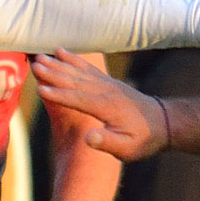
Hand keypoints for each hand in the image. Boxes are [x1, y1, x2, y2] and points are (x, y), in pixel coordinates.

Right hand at [33, 50, 165, 160]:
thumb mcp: (128, 148)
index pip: (80, 99)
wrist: (164, 122)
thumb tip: (89, 137)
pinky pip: (87, 68)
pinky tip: (61, 51)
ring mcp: (107, 84)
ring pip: (79, 72)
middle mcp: (106, 91)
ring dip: (58, 64)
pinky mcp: (107, 81)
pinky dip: (73, 59)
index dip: (60, 95)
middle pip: (76, 80)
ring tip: (40, 57)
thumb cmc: (144, 139)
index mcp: (108, 107)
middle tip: (35, 64)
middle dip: (54, 73)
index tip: (40, 89)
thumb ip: (108, 143)